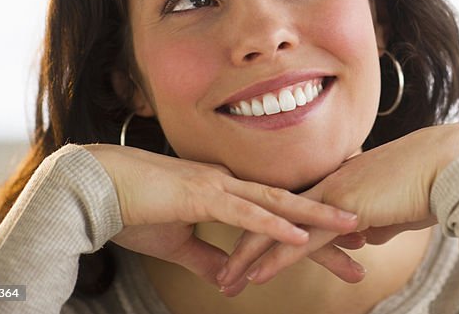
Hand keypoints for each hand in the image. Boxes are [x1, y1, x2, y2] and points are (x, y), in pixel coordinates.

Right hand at [82, 144, 359, 285]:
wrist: (91, 189)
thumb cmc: (131, 212)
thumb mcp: (176, 243)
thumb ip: (207, 257)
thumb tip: (231, 277)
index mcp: (227, 189)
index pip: (279, 209)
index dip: (314, 221)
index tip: (346, 235)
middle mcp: (231, 182)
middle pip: (291, 205)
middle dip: (330, 223)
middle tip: (367, 239)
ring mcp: (219, 185)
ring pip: (280, 205)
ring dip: (318, 219)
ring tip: (353, 230)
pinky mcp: (202, 196)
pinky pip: (247, 214)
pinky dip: (276, 226)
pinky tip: (302, 235)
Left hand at [216, 123, 458, 292]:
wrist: (449, 164)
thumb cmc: (430, 183)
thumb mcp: (395, 207)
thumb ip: (375, 220)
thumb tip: (364, 236)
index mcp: (342, 178)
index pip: (293, 205)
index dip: (267, 224)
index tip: (245, 243)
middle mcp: (331, 182)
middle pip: (274, 213)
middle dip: (245, 241)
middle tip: (221, 263)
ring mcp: (335, 194)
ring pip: (279, 228)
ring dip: (249, 256)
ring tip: (224, 278)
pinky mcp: (345, 209)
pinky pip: (302, 238)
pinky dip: (275, 258)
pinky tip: (254, 274)